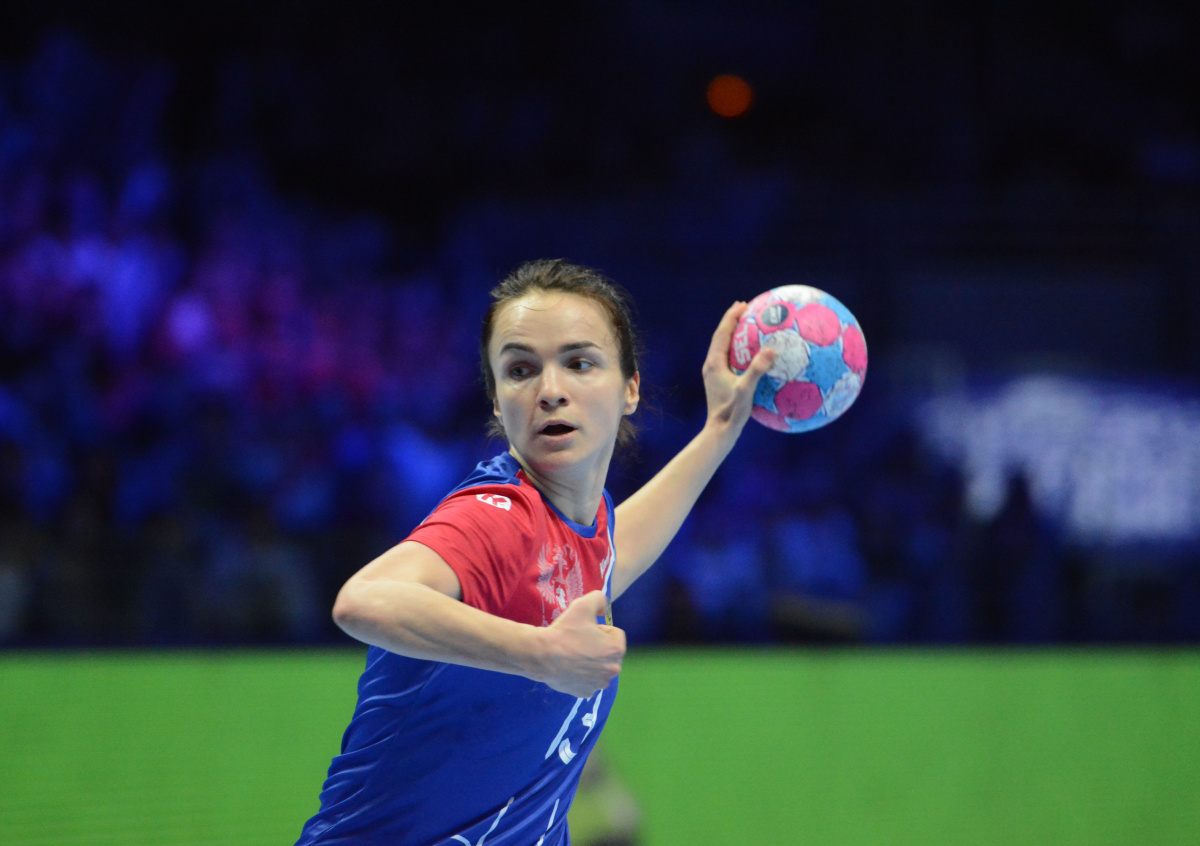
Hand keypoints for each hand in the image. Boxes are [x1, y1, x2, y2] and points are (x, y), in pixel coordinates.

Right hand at [535, 591, 625, 697]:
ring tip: (573, 655)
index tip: (585, 630)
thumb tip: (604, 607)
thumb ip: (599, 598)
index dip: (600, 629)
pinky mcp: (585, 693)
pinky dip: (582, 675)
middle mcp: (613, 669)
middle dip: (598, 646)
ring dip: (591, 661)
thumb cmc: (564, 631)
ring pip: (599, 667)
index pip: (615, 634)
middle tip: (578, 641)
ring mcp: (599, 684)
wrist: (541, 655)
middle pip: (609, 652)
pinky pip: (588, 681)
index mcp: (616, 649)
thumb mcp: (583, 605)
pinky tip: (569, 668)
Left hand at [701, 301, 774, 439]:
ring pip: (724, 347)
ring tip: (749, 325)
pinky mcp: (719, 382)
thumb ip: (757, 370)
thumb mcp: (746, 390)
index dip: (731, 317)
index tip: (743, 304)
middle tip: (746, 308)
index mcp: (714, 363)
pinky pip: (730, 359)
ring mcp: (714, 374)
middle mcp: (711, 365)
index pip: (722, 333)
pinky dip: (740, 350)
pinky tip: (753, 354)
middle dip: (732, 321)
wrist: (719, 431)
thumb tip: (771, 349)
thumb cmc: (732, 412)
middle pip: (721, 336)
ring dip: (735, 334)